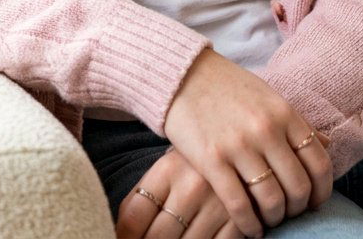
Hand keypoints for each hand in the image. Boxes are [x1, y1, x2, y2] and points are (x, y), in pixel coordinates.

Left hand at [116, 146, 245, 238]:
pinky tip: (198, 238)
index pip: (134, 217)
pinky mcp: (240, 219)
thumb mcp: (166, 167)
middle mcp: (192, 187)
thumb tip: (122, 232)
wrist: (237, 134)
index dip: (124, 236)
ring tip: (174, 238)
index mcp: (168, 169)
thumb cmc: (194, 159)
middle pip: (158, 237)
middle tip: (149, 238)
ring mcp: (217, 204)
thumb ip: (144, 196)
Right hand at [162, 49, 332, 238]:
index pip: (319, 163)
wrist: (182, 74)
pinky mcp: (212, 160)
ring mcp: (238, 145)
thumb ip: (294, 122)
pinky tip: (250, 227)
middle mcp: (266, 129)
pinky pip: (239, 205)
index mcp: (284, 112)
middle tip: (288, 213)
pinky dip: (249, 224)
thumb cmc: (228, 88)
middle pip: (297, 187)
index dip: (321, 191)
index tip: (313, 202)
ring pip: (271, 200)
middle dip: (297, 209)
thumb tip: (328, 145)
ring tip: (268, 220)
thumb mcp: (267, 96)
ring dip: (274, 219)